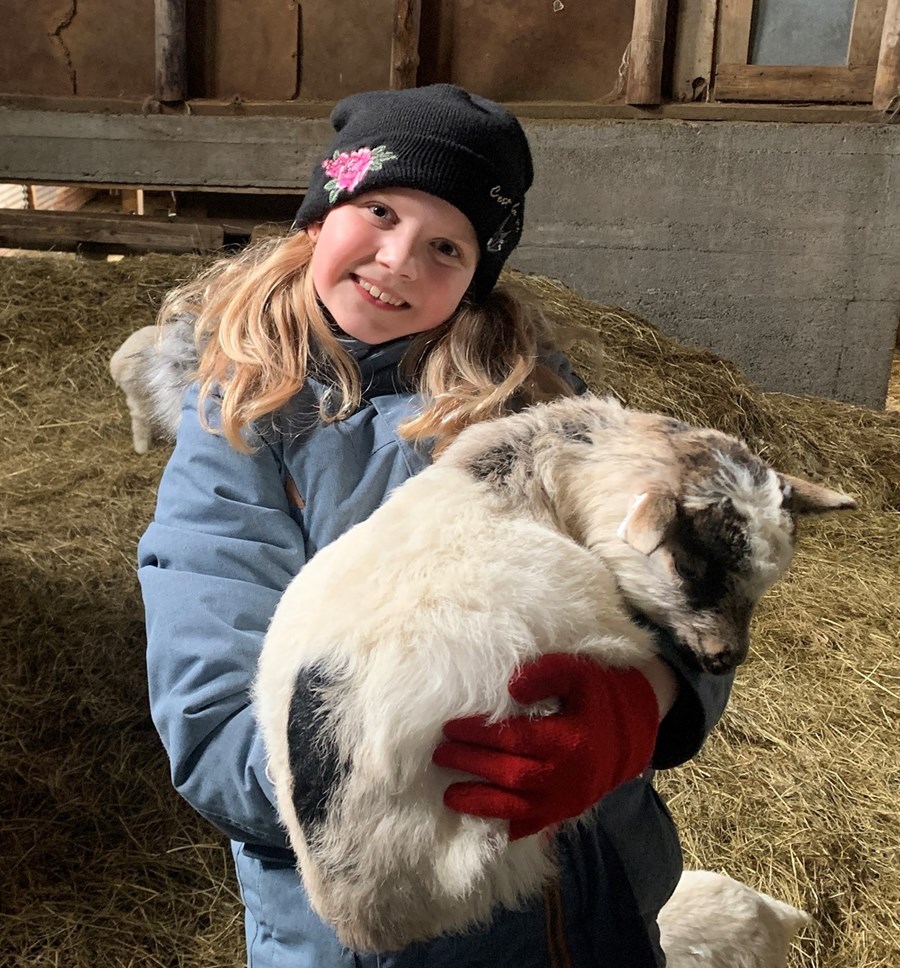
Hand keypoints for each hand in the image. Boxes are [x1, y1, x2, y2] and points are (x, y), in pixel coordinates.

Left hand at [432, 653, 659, 839]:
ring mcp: (566, 799)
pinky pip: (531, 826)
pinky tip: (479, 818)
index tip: (452, 726)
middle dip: (472, 764)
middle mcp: (567, 775)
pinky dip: (505, 824)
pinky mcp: (564, 812)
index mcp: (570, 739)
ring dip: (480, 802)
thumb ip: (547, 674)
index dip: (480, 734)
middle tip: (441, 753)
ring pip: (516, 808)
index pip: (514, 738)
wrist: (632, 731)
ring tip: (449, 794)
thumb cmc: (598, 697)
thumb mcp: (580, 673)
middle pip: (510, 774)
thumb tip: (511, 687)